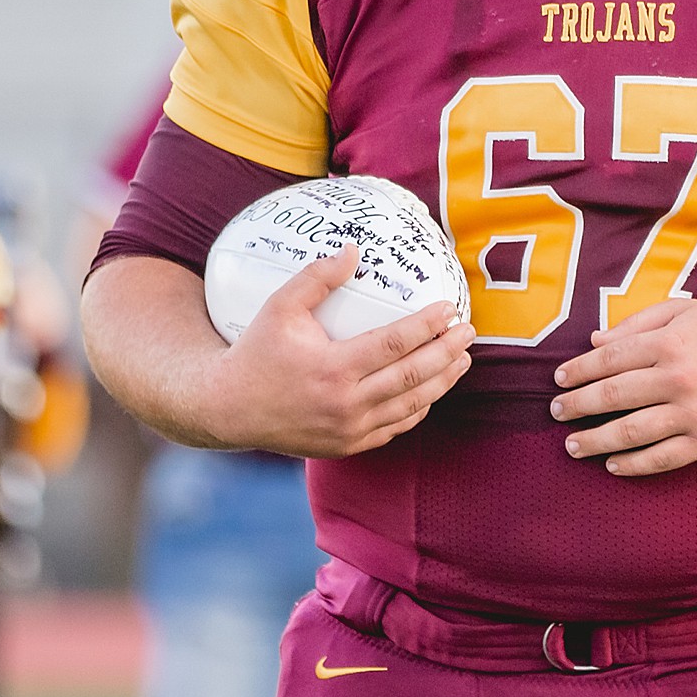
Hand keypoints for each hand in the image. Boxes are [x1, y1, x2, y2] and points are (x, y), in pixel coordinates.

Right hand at [211, 245, 472, 457]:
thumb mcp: (278, 308)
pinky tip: (433, 388)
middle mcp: (345, 403)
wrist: (227, 410)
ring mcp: (349, 430)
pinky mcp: (348, 446)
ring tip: (463, 358)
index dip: (427, 326)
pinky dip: (419, 407)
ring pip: (411, 405)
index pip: (394, 344)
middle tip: (469, 332)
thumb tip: (354, 250)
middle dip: (447, 352)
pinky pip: (396, 426)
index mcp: (331, 368)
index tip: (450, 309)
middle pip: (413, 376)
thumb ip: (317, 278)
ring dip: (443, 381)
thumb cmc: (255, 352)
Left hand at [550, 298, 696, 475]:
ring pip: (632, 431)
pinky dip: (633, 465)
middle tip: (556, 412)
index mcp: (670, 342)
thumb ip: (639, 322)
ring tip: (573, 446)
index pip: (610, 358)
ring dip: (596, 440)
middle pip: (614, 395)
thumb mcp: (686, 312)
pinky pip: (662, 457)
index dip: (579, 370)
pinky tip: (613, 464)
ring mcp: (693, 413)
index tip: (559, 380)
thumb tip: (594, 340)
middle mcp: (678, 378)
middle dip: (578, 405)